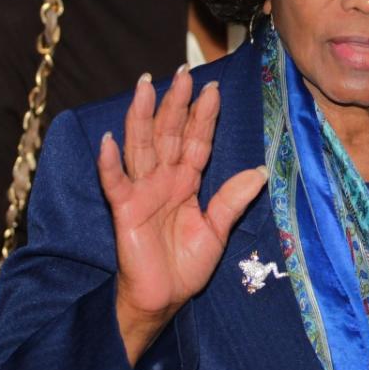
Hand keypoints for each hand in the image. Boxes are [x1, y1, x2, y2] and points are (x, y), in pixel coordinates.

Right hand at [98, 66, 266, 363]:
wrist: (164, 297)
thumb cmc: (187, 265)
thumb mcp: (218, 230)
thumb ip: (233, 199)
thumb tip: (261, 171)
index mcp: (187, 182)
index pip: (196, 141)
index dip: (203, 115)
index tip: (212, 88)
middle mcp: (164, 179)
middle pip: (169, 133)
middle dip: (176, 103)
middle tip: (183, 72)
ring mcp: (142, 191)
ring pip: (141, 146)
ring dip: (141, 116)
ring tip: (143, 86)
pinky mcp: (124, 209)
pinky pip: (115, 182)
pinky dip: (110, 163)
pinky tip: (108, 140)